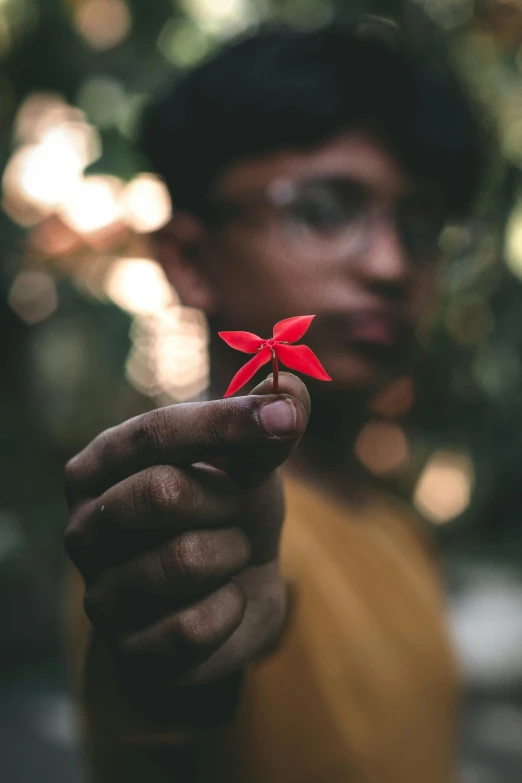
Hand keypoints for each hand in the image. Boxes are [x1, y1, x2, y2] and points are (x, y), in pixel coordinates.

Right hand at [64, 374, 309, 696]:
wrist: (226, 595)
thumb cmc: (226, 510)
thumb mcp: (247, 461)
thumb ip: (266, 424)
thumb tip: (291, 387)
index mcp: (101, 465)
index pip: (155, 433)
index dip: (225, 423)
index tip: (286, 418)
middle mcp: (84, 526)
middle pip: (163, 494)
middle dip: (225, 500)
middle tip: (233, 507)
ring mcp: (97, 593)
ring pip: (185, 560)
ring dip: (232, 553)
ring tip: (227, 553)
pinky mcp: (127, 650)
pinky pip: (195, 626)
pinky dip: (232, 607)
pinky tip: (224, 600)